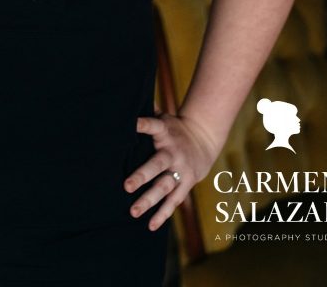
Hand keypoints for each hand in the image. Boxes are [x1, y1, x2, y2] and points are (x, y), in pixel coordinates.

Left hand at [123, 110, 219, 230]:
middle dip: (142, 175)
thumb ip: (148, 113)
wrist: (202, 140)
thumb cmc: (173, 128)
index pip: (152, 126)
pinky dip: (162, 214)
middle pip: (157, 164)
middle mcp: (172, 152)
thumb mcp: (163, 117)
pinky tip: (150, 226)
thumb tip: (123, 100)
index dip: (142, 124)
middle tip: (126, 186)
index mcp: (165, 132)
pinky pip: (173, 202)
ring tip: (133, 211)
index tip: (130, 124)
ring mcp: (180, 170)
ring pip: (164, 187)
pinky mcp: (185, 184)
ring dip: (149, 200)